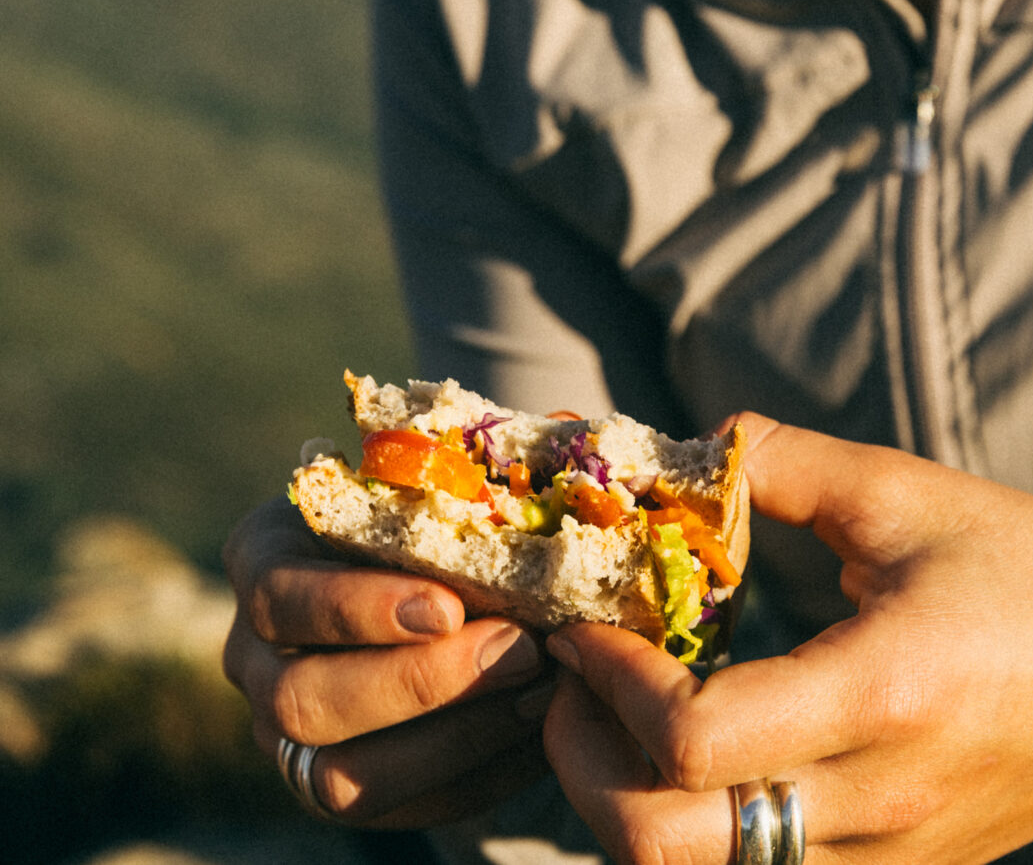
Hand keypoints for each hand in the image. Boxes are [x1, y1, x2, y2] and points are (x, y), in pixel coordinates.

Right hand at [222, 497, 552, 826]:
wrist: (428, 566)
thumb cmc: (430, 502)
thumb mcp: (430, 472)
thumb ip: (476, 466)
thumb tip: (561, 438)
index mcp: (263, 556)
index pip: (278, 593)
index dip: (358, 608)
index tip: (449, 606)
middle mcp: (254, 652)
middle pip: (301, 700)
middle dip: (418, 685)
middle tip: (518, 651)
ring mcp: (284, 731)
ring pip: (338, 777)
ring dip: (454, 740)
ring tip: (540, 693)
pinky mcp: (332, 786)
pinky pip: (395, 811)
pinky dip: (474, 779)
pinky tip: (539, 734)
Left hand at [542, 415, 1032, 864]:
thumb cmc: (1028, 569)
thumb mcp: (902, 493)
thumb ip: (777, 464)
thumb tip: (677, 449)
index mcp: (881, 691)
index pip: (691, 737)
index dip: (609, 681)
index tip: (588, 624)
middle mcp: (877, 801)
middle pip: (665, 847)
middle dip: (585, 768)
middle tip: (574, 684)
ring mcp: (888, 857)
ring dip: (627, 808)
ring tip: (619, 721)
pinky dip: (696, 831)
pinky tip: (694, 758)